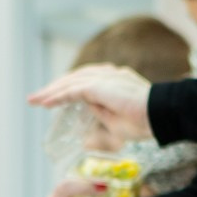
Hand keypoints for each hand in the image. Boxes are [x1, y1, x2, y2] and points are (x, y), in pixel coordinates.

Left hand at [28, 63, 154, 141]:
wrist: (161, 115)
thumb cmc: (146, 122)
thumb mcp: (117, 121)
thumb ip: (101, 115)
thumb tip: (86, 119)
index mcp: (115, 81)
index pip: (86, 80)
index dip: (68, 88)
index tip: (54, 98)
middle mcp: (109, 74)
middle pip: (75, 77)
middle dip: (55, 87)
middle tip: (38, 97)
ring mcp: (105, 78)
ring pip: (71, 82)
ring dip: (51, 91)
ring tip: (35, 100)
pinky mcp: (100, 86)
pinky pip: (73, 90)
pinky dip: (57, 96)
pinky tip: (45, 102)